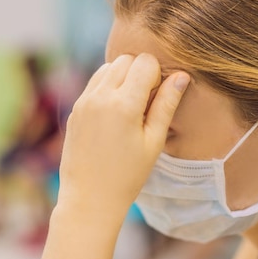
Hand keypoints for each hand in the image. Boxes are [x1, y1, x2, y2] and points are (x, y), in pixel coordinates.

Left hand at [56, 53, 189, 223]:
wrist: (89, 199)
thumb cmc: (128, 176)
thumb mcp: (154, 142)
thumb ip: (167, 105)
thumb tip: (181, 76)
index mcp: (123, 104)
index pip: (145, 62)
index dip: (157, 75)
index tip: (158, 98)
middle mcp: (100, 97)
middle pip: (126, 60)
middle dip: (140, 72)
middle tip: (146, 103)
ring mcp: (84, 102)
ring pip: (108, 67)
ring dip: (123, 77)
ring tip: (130, 108)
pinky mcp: (75, 109)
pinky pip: (94, 83)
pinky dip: (107, 87)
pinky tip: (114, 114)